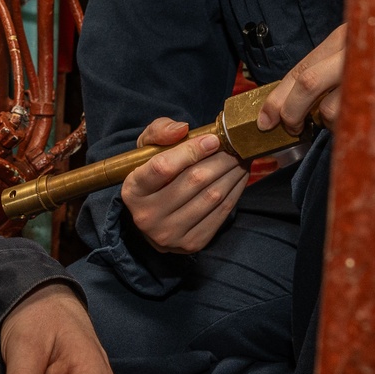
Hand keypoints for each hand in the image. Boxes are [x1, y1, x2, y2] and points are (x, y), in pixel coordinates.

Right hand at [120, 117, 248, 253]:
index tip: (214, 139)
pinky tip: (239, 177)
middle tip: (236, 146)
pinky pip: (221, 213)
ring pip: (211, 196)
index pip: (163, 167)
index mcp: (133, 190)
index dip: (192, 150)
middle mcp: (147, 216)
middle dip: (221, 159)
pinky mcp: (192, 244)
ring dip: (232, 174)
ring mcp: (170, 234)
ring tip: (241, 158)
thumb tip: (182, 129)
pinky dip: (235, 192)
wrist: (153, 216)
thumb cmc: (152, 175)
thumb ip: (159, 132)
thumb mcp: (146, 149)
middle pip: (194, 181)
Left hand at [258, 24, 346, 134]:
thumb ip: (325, 69)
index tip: (264, 120)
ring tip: (338, 118)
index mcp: (340, 39)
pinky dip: (347, 126)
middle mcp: (352, 51)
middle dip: (292, 113)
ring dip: (327, 123)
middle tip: (293, 128)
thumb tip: (290, 102)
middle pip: (307, 83)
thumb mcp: (352, 52)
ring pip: (331, 109)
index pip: (299, 70)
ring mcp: (369, 72)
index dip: (277, 98)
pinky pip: (353, 121)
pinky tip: (357, 118)